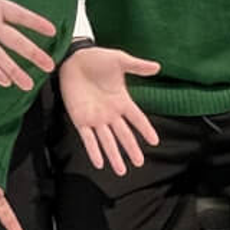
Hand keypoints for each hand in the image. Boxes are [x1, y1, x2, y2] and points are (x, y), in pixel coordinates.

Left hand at [59, 46, 159, 174]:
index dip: (146, 129)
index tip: (155, 141)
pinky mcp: (80, 120)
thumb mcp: (119, 60)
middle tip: (140, 163)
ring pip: (107, 141)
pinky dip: (93, 150)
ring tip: (121, 171)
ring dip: (113, 155)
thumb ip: (137, 66)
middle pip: (124, 134)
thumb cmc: (96, 58)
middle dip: (131, 149)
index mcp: (122, 100)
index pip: (137, 118)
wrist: (72, 59)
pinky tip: (99, 162)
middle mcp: (110, 113)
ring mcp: (96, 118)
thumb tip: (157, 67)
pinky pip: (88, 138)